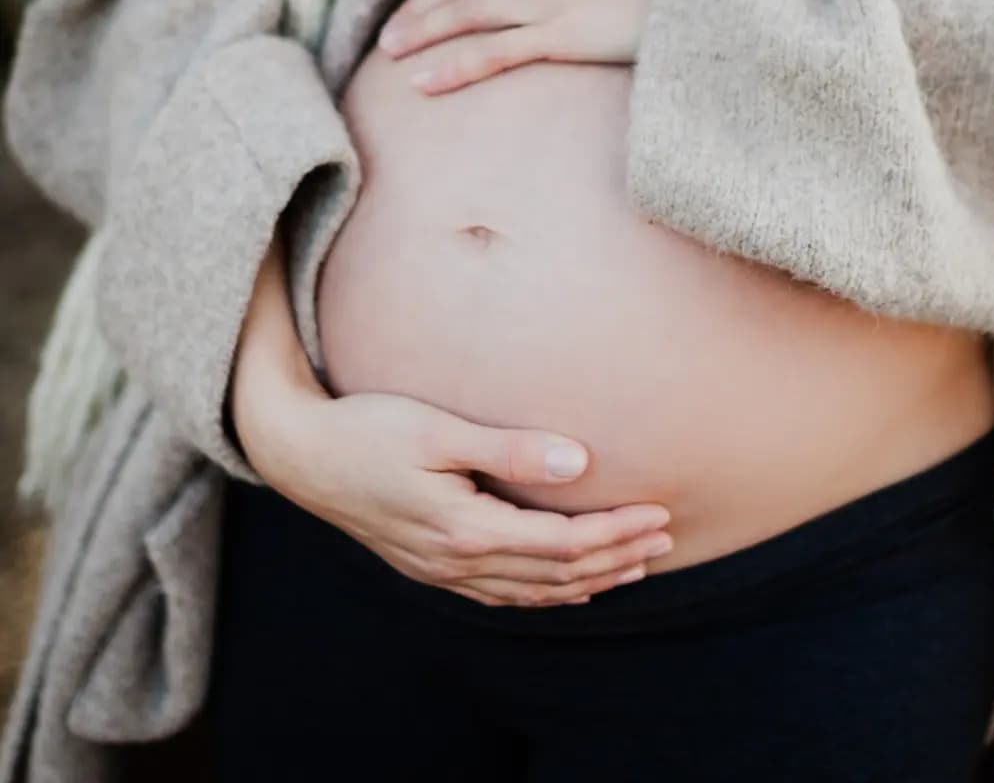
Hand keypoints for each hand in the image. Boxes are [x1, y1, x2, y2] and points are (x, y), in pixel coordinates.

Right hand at [231, 239, 673, 606]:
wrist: (299, 453)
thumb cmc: (367, 428)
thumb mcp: (439, 430)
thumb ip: (510, 449)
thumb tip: (582, 463)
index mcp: (465, 528)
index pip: (564, 542)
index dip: (617, 531)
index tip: (660, 513)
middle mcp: (456, 561)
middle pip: (557, 572)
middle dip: (617, 556)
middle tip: (666, 538)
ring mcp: (440, 570)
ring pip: (532, 590)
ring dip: (588, 580)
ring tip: (634, 566)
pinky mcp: (428, 565)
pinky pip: (500, 593)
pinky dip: (544, 592)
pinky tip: (564, 585)